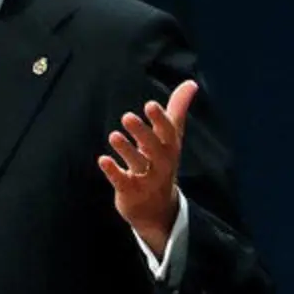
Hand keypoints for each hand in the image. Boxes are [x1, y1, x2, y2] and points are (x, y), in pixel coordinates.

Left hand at [97, 79, 197, 256]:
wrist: (160, 210)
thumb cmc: (163, 164)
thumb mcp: (172, 139)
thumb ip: (178, 110)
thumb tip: (191, 83)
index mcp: (170, 148)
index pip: (168, 133)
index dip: (160, 120)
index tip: (150, 105)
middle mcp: (161, 164)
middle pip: (154, 149)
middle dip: (142, 133)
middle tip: (127, 117)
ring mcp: (146, 180)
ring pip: (138, 164)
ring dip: (126, 150)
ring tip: (113, 135)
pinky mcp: (130, 192)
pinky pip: (122, 182)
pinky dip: (113, 172)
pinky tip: (102, 160)